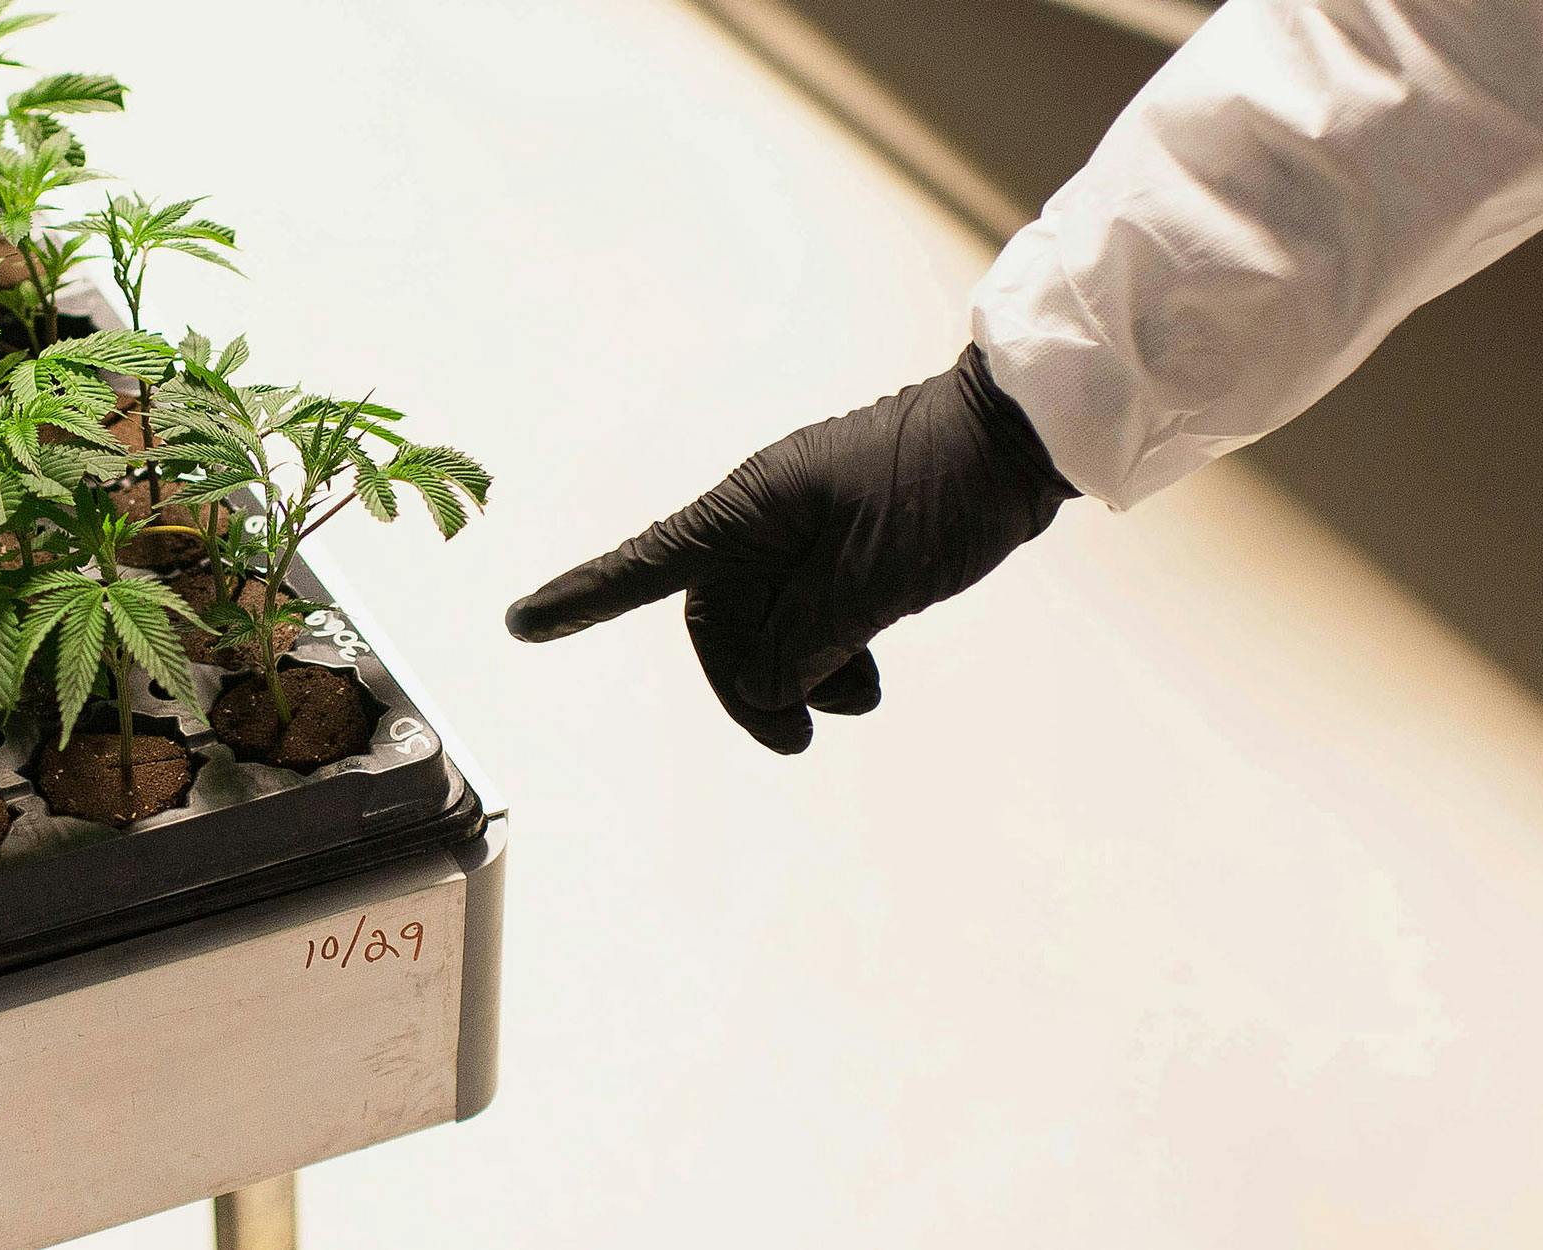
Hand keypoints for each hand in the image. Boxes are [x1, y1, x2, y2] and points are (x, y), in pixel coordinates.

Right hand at [504, 346, 1076, 752]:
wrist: (1020, 438)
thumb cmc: (942, 489)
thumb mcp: (873, 580)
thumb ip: (807, 639)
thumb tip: (767, 679)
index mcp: (751, 509)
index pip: (647, 565)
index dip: (582, 599)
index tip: (521, 624)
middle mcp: (764, 518)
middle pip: (719, 620)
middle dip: (752, 681)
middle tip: (800, 735)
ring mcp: (805, 531)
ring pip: (770, 624)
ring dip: (801, 672)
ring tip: (858, 698)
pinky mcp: (845, 545)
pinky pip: (812, 613)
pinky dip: (830, 651)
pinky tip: (867, 673)